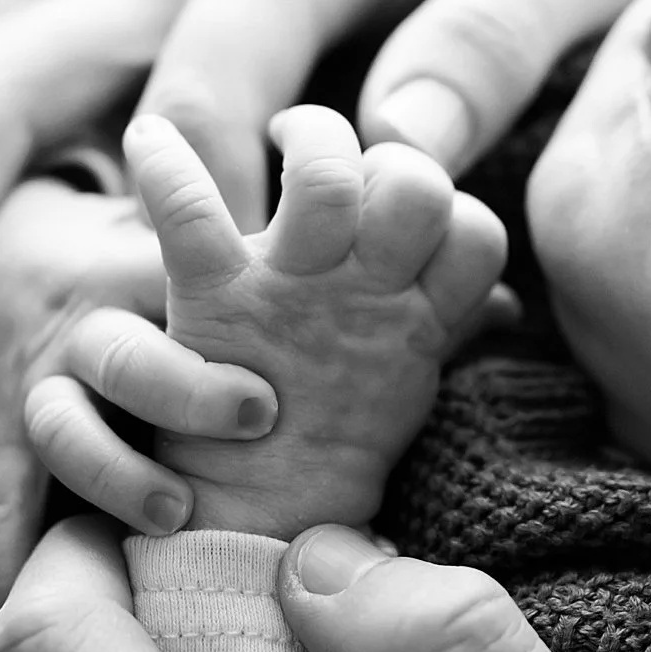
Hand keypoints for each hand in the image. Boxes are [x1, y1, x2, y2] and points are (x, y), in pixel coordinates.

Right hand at [0, 178, 276, 592]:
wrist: (22, 263)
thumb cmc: (150, 257)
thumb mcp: (222, 242)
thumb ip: (313, 252)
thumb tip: (442, 255)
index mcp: (158, 270)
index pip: (200, 276)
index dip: (252, 294)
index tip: (304, 358)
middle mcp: (99, 321)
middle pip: (123, 351)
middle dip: (185, 390)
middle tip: (260, 413)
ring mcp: (50, 375)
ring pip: (60, 419)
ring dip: (115, 473)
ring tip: (176, 513)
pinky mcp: (15, 424)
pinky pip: (8, 485)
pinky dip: (13, 539)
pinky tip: (26, 582)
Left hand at [103, 107, 504, 535]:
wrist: (259, 516)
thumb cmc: (333, 439)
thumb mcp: (408, 381)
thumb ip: (453, 326)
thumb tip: (503, 303)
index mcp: (412, 316)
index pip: (477, 231)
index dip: (456, 206)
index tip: (406, 206)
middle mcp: (360, 294)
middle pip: (415, 186)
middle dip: (393, 158)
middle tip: (349, 167)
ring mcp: (290, 293)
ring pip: (329, 180)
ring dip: (315, 139)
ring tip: (288, 139)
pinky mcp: (216, 300)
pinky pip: (190, 215)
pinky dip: (164, 166)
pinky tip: (147, 135)